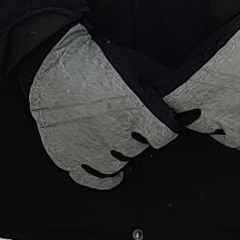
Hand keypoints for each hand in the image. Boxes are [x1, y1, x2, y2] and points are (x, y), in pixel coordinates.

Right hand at [29, 24, 178, 189]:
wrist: (53, 62)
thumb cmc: (97, 60)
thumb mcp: (136, 64)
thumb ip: (161, 83)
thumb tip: (186, 99)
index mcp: (136, 110)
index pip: (163, 135)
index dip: (162, 130)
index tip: (158, 125)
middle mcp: (116, 132)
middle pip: (138, 149)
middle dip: (137, 139)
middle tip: (127, 124)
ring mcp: (90, 146)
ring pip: (116, 164)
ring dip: (120, 155)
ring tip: (115, 141)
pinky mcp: (68, 154)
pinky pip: (90, 178)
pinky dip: (103, 179)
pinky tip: (111, 175)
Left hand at [164, 18, 239, 154]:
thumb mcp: (214, 46)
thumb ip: (196, 67)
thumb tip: (183, 78)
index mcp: (198, 89)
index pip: (171, 105)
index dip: (174, 100)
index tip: (177, 95)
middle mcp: (216, 113)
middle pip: (196, 122)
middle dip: (200, 110)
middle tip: (214, 95)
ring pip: (223, 138)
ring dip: (224, 125)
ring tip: (234, 108)